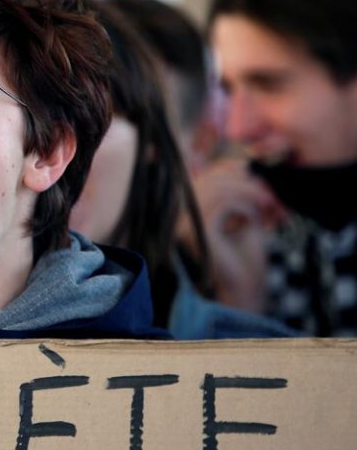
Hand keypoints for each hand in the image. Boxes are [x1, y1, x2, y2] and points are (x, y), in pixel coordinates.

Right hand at [181, 157, 286, 312]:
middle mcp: (178, 214)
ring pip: (220, 187)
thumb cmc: (245, 254)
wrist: (245, 289)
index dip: (236, 171)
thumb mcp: (243, 213)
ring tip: (270, 208)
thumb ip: (238, 189)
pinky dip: (247, 207)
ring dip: (252, 193)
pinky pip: (224, 202)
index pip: (207, 172)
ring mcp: (184, 223)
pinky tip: (257, 222)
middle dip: (248, 182)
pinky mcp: (198, 232)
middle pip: (213, 176)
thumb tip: (244, 161)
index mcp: (185, 208)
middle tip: (272, 198)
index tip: (262, 185)